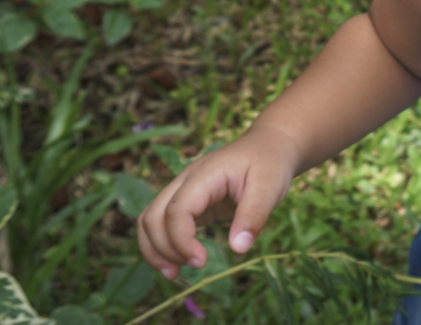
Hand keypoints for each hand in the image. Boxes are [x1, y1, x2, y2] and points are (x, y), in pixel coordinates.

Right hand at [136, 124, 302, 279]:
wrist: (269, 146)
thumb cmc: (270, 164)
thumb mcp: (270, 186)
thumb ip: (254, 216)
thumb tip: (238, 249)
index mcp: (204, 175)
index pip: (176, 211)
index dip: (181, 241)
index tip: (201, 262)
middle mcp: (185, 181)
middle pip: (153, 217)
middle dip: (164, 248)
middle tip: (192, 268)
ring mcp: (183, 191)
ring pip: (150, 220)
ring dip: (155, 249)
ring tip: (174, 274)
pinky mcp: (189, 203)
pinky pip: (163, 223)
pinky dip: (163, 244)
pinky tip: (179, 263)